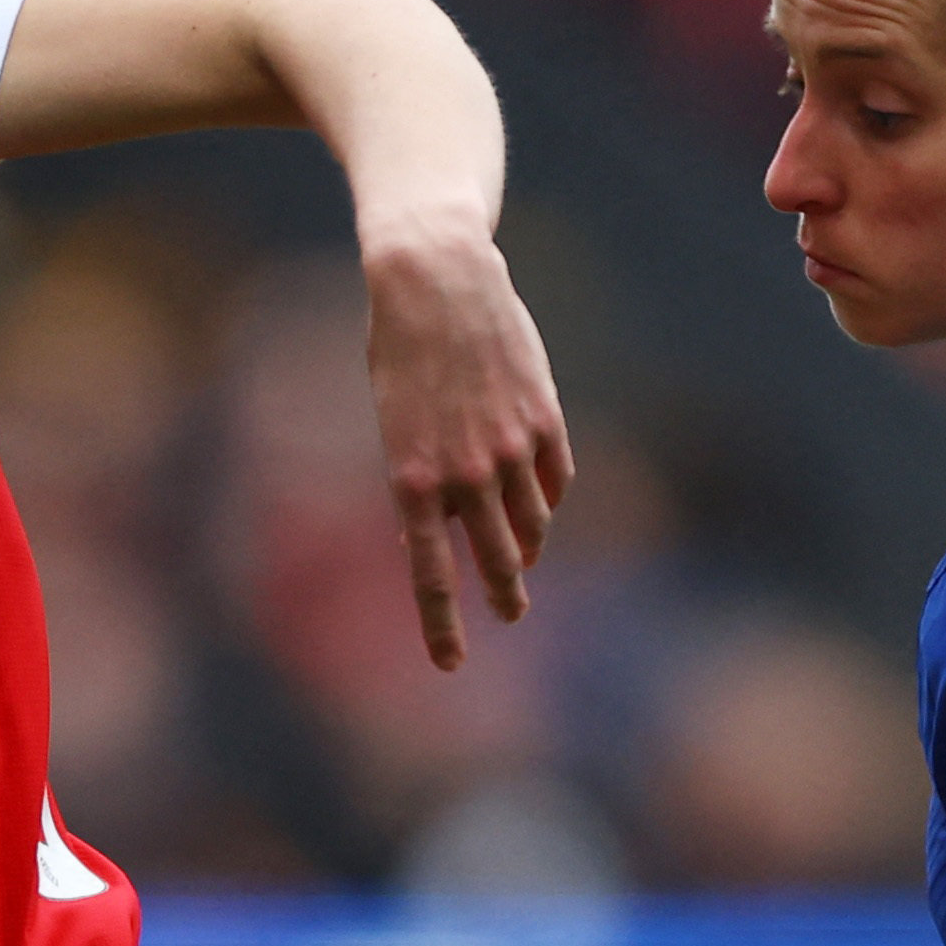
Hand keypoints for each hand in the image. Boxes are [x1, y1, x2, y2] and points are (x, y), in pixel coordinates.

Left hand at [363, 228, 573, 669]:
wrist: (437, 280)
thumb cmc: (400, 351)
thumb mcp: (392, 421)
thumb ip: (415, 481)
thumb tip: (429, 531)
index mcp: (412, 480)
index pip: (430, 574)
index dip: (441, 625)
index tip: (450, 665)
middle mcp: (465, 475)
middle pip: (496, 561)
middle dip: (504, 596)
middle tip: (511, 617)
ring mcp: (510, 450)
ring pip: (532, 524)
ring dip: (528, 549)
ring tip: (525, 564)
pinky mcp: (544, 420)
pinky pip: (553, 481)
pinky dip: (547, 499)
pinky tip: (542, 506)